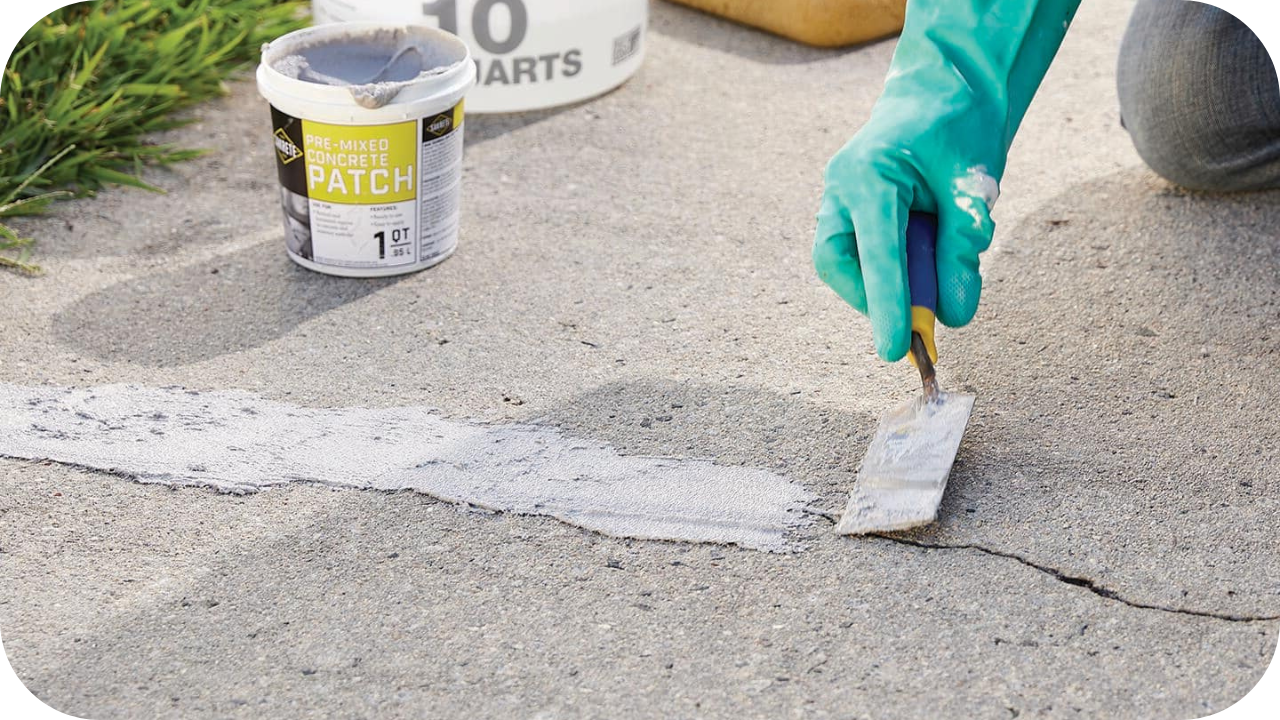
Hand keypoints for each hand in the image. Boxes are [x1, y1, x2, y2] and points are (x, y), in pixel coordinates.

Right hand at [810, 0, 1080, 361]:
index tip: (895, 349)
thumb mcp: (972, 184)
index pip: (877, 253)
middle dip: (874, 296)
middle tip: (917, 316)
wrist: (947, 85)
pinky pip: (862, 252)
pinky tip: (927, 249)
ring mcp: (840, 197)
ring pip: (844, 261)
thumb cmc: (959, 125)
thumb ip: (961, 247)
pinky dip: (893, 266)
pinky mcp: (850, 208)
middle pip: (838, 262)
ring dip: (887, 280)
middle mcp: (843, 187)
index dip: (886, 305)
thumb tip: (955, 312)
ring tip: (936, 270)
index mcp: (869, 172)